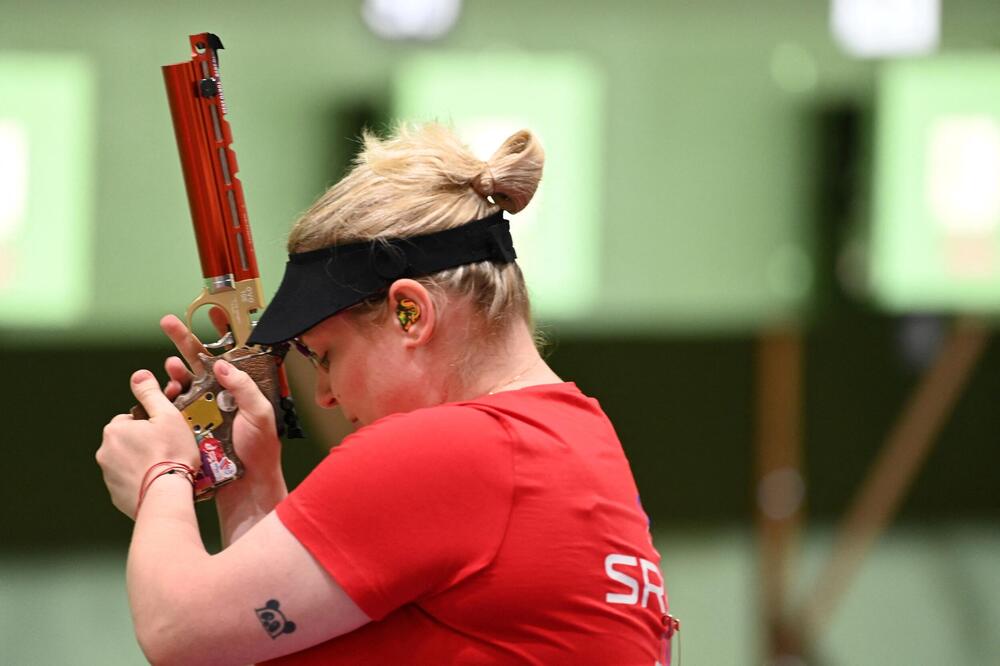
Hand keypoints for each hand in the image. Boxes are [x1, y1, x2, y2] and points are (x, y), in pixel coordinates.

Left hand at [97, 370, 199, 518]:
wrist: (165, 495)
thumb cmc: (170, 454)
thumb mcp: (167, 415)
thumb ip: (151, 393)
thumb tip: (139, 375)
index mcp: (115, 429)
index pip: (132, 418)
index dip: (152, 423)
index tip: (167, 431)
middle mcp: (105, 451)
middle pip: (129, 440)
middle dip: (145, 442)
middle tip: (169, 448)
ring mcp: (109, 475)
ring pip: (129, 461)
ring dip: (143, 461)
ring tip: (166, 467)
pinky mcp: (116, 495)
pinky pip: (130, 481)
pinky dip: (142, 480)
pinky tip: (159, 481)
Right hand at [160, 312, 283, 495]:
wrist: (246, 487)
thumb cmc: (260, 451)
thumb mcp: (260, 414)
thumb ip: (244, 388)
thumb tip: (222, 364)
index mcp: (242, 390)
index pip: (230, 355)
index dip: (221, 334)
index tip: (210, 312)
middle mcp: (221, 396)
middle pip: (199, 362)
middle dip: (182, 340)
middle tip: (166, 322)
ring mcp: (204, 411)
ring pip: (183, 383)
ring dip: (174, 372)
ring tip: (170, 367)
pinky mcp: (189, 427)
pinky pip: (173, 408)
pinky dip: (166, 398)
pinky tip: (164, 393)